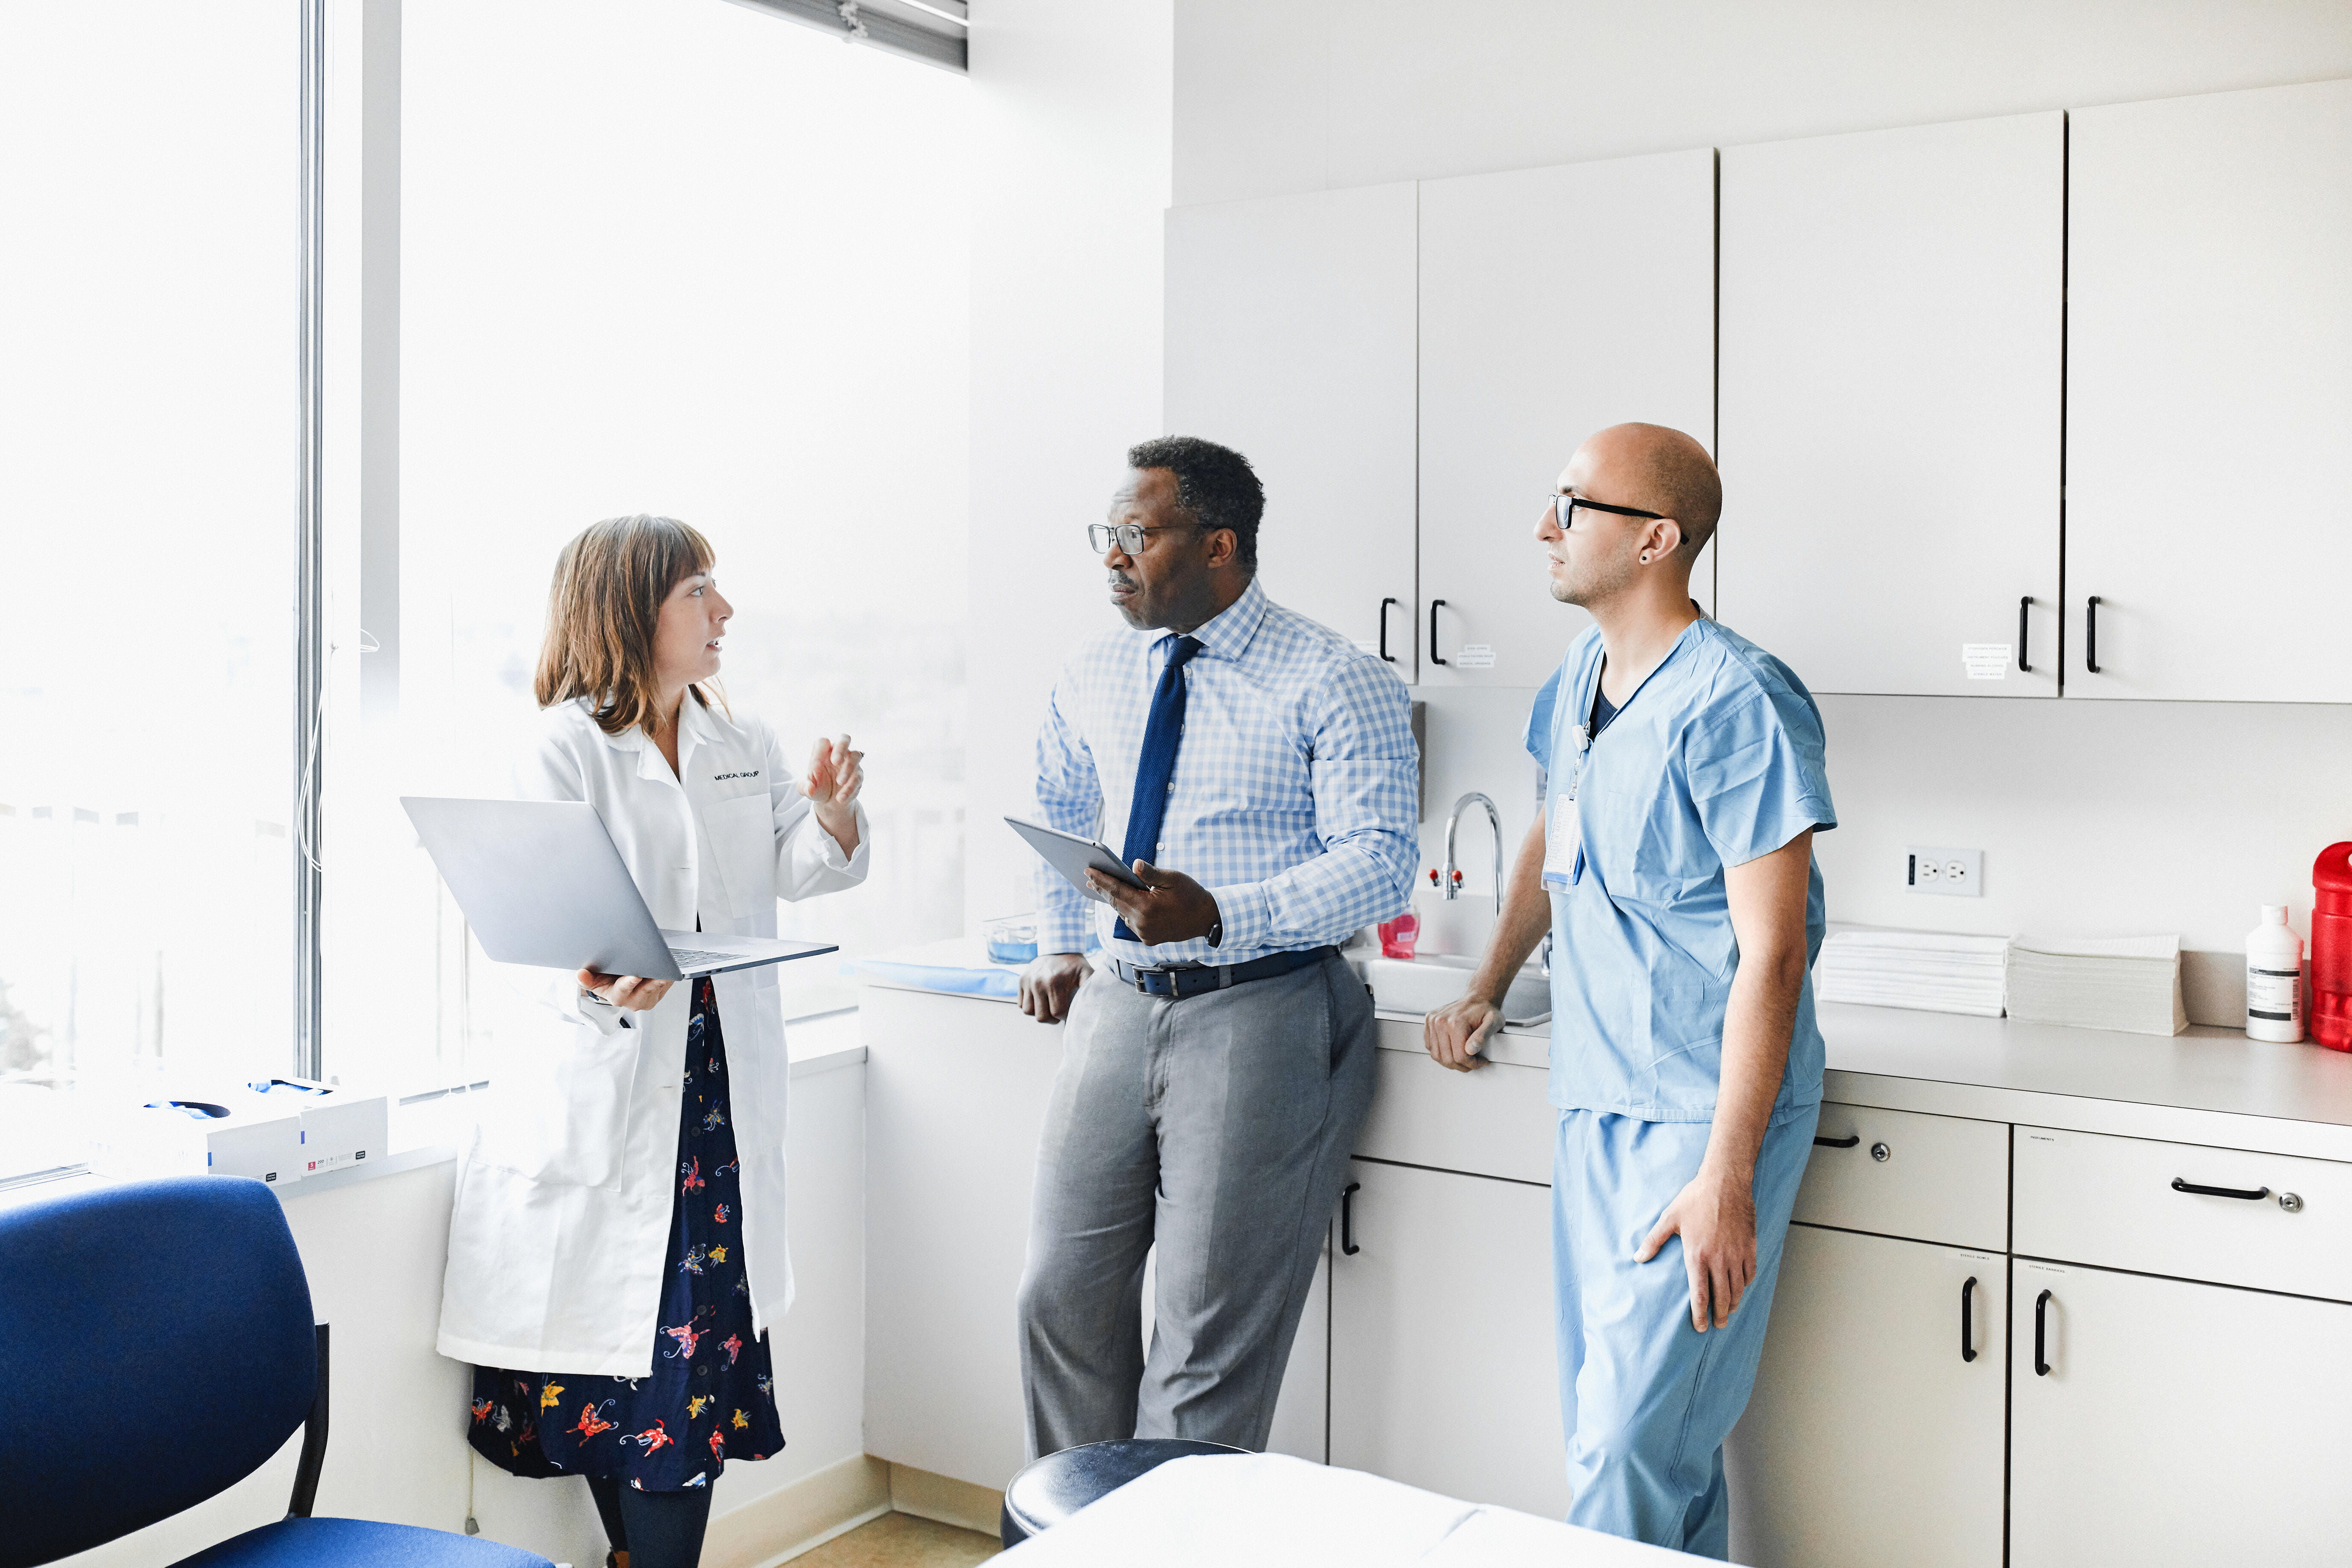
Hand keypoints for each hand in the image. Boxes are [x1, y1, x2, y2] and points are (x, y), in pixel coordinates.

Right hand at [577, 967, 673, 1013]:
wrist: (618, 976)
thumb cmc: (606, 977)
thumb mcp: (594, 978)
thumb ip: (586, 978)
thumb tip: (580, 975)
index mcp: (616, 997)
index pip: (622, 993)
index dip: (628, 985)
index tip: (635, 976)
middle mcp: (634, 1001)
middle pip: (644, 993)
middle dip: (649, 983)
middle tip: (655, 972)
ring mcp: (649, 996)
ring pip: (658, 989)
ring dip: (662, 979)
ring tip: (665, 968)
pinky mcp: (661, 990)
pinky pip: (668, 983)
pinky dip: (668, 974)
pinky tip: (668, 965)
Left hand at [804, 733, 863, 855]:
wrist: (831, 804)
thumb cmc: (816, 791)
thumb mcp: (807, 791)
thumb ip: (805, 787)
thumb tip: (810, 785)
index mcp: (822, 753)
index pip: (822, 743)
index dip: (819, 753)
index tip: (815, 769)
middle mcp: (838, 755)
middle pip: (844, 738)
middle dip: (842, 748)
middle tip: (836, 761)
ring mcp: (851, 764)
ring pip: (856, 756)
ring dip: (849, 769)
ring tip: (839, 784)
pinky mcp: (859, 776)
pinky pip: (860, 777)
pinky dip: (851, 787)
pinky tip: (842, 798)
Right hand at [1019, 952, 1089, 1022]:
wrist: (1058, 946)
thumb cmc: (1074, 964)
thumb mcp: (1087, 973)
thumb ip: (1092, 988)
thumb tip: (1093, 1006)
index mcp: (1055, 982)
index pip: (1057, 1013)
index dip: (1064, 1017)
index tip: (1068, 1012)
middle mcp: (1038, 982)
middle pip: (1041, 1016)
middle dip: (1051, 1019)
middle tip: (1058, 1014)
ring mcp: (1028, 981)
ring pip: (1028, 1011)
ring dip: (1039, 1013)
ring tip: (1048, 1008)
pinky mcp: (1021, 980)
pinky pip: (1021, 1003)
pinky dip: (1030, 1006)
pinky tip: (1040, 1002)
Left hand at [1085, 861, 1219, 945]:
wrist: (1206, 919)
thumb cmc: (1191, 895)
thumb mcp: (1173, 878)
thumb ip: (1150, 873)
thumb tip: (1133, 864)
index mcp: (1147, 907)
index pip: (1117, 890)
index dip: (1101, 879)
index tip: (1088, 871)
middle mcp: (1142, 923)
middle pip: (1115, 902)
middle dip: (1102, 889)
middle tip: (1089, 877)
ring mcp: (1144, 933)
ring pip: (1121, 913)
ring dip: (1112, 900)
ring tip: (1100, 888)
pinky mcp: (1148, 938)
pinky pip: (1130, 922)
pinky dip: (1125, 911)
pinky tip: (1120, 903)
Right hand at [1423, 994, 1500, 1072]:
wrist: (1477, 998)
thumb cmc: (1486, 1010)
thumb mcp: (1493, 1022)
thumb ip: (1483, 1036)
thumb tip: (1471, 1050)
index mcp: (1456, 1023)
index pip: (1460, 1057)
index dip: (1472, 1064)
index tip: (1481, 1062)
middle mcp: (1441, 1022)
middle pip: (1447, 1059)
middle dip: (1462, 1065)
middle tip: (1472, 1063)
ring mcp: (1433, 1021)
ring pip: (1436, 1055)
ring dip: (1450, 1061)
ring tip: (1462, 1058)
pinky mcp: (1429, 1021)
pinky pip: (1430, 1046)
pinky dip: (1440, 1052)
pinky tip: (1451, 1049)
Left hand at [1635, 1163, 1758, 1331]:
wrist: (1725, 1182)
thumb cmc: (1694, 1198)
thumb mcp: (1669, 1218)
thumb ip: (1653, 1241)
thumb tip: (1638, 1258)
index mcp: (1696, 1256)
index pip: (1699, 1295)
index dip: (1699, 1315)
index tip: (1699, 1327)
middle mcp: (1718, 1260)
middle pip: (1721, 1297)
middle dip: (1718, 1315)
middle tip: (1717, 1325)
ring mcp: (1736, 1254)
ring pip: (1738, 1289)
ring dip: (1733, 1303)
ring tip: (1728, 1311)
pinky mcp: (1750, 1247)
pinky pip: (1750, 1273)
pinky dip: (1745, 1284)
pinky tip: (1741, 1288)